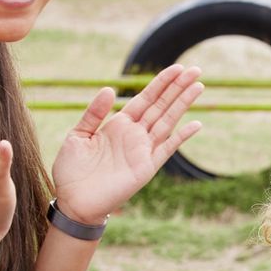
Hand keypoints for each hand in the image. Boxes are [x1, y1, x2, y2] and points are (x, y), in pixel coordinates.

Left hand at [52, 64, 203, 222]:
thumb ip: (94, 113)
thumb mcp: (78, 134)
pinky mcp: (146, 167)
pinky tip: (196, 124)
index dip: (161, 83)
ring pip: (168, 121)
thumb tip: (110, 89)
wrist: (73, 201)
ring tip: (199, 86)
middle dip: (178, 87)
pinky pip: (167, 148)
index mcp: (119, 124)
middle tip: (196, 70)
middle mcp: (134, 135)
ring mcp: (142, 150)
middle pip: (161, 105)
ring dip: (183, 104)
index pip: (145, 98)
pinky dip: (181, 136)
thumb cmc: (72, 171)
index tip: (177, 68)